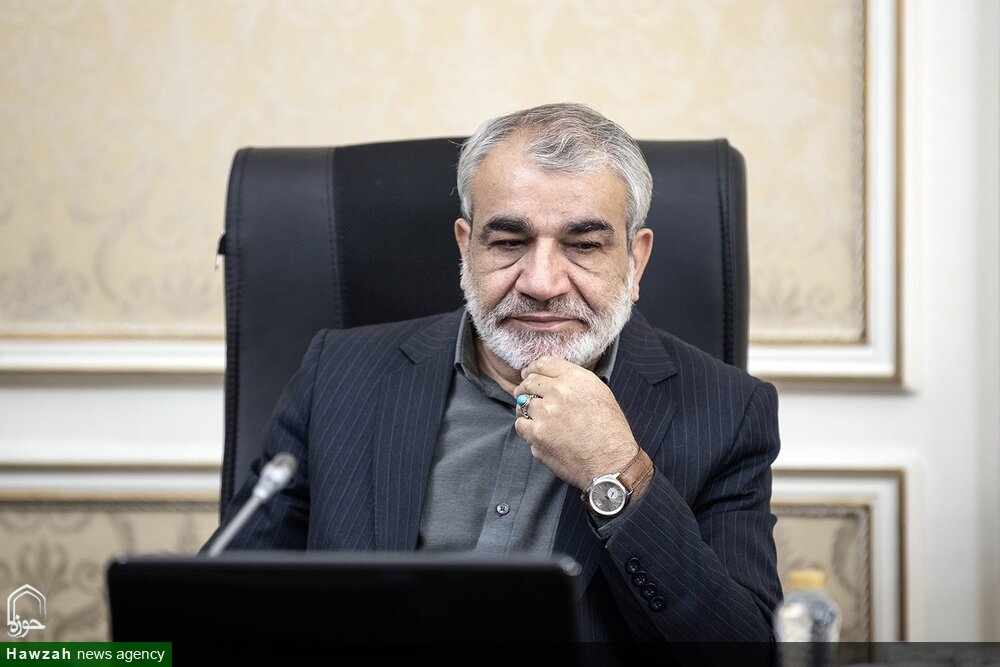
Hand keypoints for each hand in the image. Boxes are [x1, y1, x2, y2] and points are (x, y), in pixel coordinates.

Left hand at [513, 356, 639, 489]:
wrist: (610, 463)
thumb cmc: (610, 431)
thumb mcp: (600, 394)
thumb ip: (575, 382)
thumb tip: (552, 379)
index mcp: (576, 378)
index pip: (544, 363)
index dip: (533, 368)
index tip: (529, 374)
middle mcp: (558, 392)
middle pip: (529, 382)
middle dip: (526, 387)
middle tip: (526, 394)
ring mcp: (545, 413)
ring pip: (522, 403)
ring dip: (526, 409)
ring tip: (537, 417)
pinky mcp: (536, 435)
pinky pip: (520, 425)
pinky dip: (526, 427)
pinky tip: (536, 431)